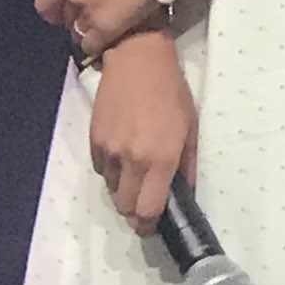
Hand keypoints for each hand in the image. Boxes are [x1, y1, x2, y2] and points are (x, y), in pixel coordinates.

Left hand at [35, 0, 169, 57]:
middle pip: (66, 19)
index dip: (56, 11)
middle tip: (97, 17)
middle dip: (79, 20)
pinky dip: (99, 46)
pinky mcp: (103, 29)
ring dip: (89, 34)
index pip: (45, 2)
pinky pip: (91, 46)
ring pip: (77, 35)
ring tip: (108, 30)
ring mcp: (86, 12)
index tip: (64, 14)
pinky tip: (113, 40)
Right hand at [85, 27, 197, 231]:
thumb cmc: (171, 93)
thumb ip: (187, 166)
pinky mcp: (94, 141)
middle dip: (134, 210)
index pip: (147, 210)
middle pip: (125, 207)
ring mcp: (110, 151)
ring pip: (112, 190)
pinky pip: (101, 170)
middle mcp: (132, 159)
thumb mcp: (190, 128)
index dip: (148, 224)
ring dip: (123, 189)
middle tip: (144, 200)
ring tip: (135, 171)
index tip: (151, 224)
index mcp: (160, 159)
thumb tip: (184, 195)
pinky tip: (122, 153)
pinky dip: (111, 170)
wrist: (138, 60)